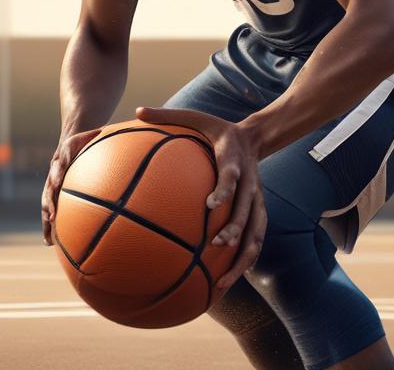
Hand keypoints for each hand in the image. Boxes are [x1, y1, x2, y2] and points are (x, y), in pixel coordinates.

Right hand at [41, 127, 102, 245]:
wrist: (67, 143)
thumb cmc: (82, 141)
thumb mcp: (90, 134)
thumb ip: (100, 135)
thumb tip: (113, 132)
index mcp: (62, 157)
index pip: (58, 166)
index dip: (56, 175)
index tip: (57, 183)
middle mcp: (54, 173)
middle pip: (48, 190)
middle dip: (49, 204)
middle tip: (52, 217)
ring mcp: (51, 185)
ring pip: (46, 205)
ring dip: (46, 221)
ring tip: (49, 239)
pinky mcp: (53, 195)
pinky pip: (49, 211)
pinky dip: (48, 226)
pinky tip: (51, 243)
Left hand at [136, 106, 265, 292]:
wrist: (254, 137)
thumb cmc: (216, 129)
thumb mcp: (195, 116)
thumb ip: (167, 115)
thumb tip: (136, 111)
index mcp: (234, 159)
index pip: (232, 176)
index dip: (224, 190)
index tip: (210, 205)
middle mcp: (250, 182)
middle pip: (248, 210)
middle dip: (235, 229)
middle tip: (217, 244)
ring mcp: (257, 200)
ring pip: (256, 233)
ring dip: (243, 257)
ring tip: (224, 281)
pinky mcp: (258, 212)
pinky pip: (255, 240)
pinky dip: (245, 262)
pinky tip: (227, 281)